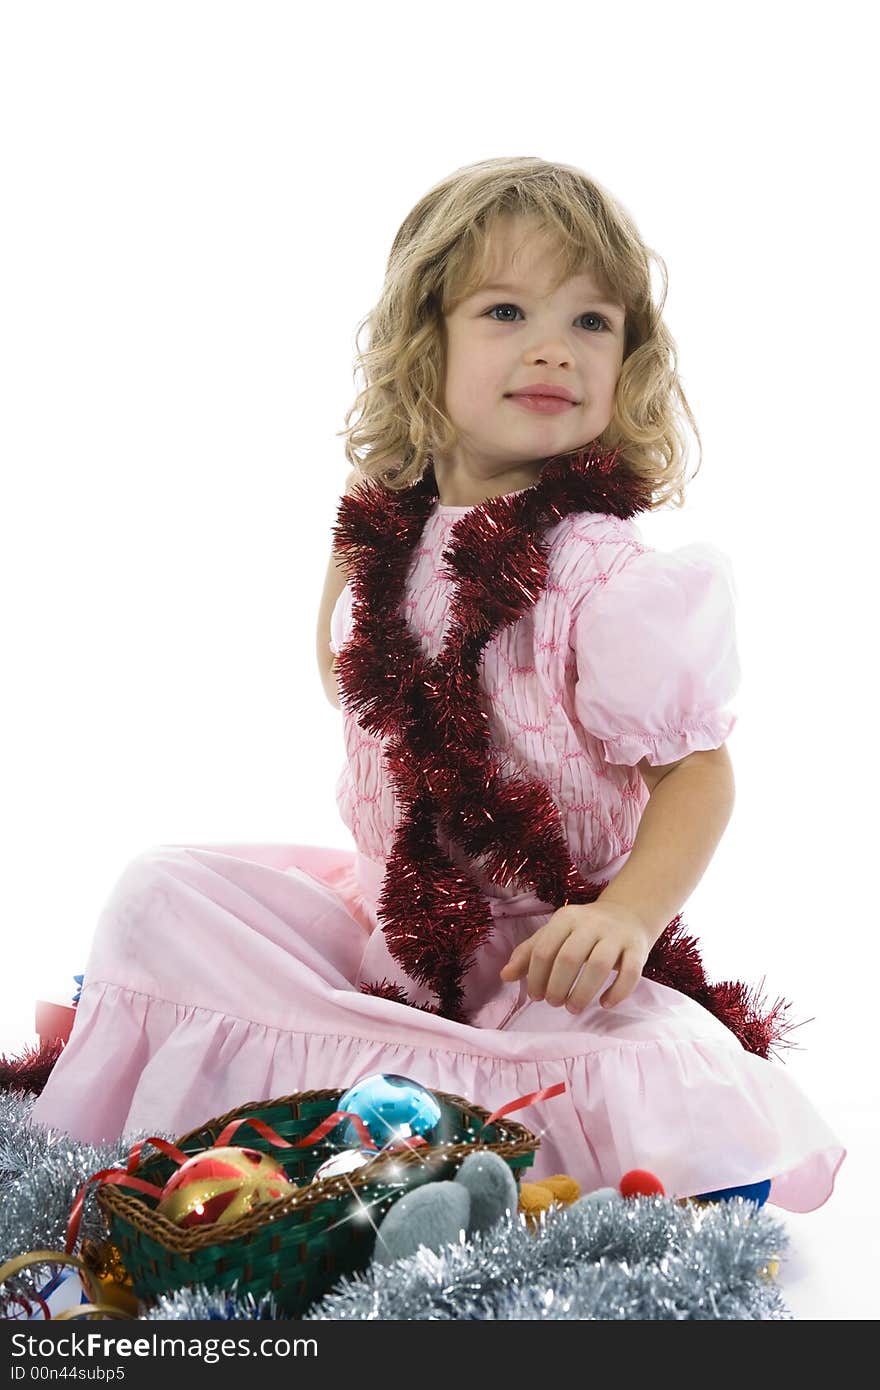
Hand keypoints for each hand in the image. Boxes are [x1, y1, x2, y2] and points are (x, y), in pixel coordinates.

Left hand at [499, 901, 654, 1011]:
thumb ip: (529, 953)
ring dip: (583, 993)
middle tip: (553, 1003)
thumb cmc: (583, 931)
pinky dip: (617, 992)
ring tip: (573, 1008)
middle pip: (569, 958)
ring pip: (599, 966)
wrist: (627, 914)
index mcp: (566, 918)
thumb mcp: (554, 934)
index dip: (536, 977)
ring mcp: (616, 936)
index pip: (544, 950)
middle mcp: (591, 924)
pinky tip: (605, 1004)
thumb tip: (505, 976)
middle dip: (557, 987)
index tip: (535, 996)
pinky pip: (630, 973)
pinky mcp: (638, 949)